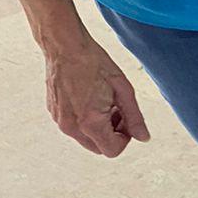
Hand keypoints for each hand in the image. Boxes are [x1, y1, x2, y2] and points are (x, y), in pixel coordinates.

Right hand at [44, 36, 150, 157]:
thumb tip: (143, 138)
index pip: (112, 151)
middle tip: (116, 109)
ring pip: (87, 139)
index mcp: (90, 122)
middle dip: (112, 134)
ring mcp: (60, 121)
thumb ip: (135, 117)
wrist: (64, 46)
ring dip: (99, 128)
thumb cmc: (94, 63)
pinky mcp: (54, 114)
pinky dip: (86, 121)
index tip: (127, 119)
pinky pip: (74, 128)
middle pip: (99, 148)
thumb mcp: (123, 89)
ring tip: (104, 101)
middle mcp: (71, 127)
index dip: (125, 138)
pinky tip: (89, 97)